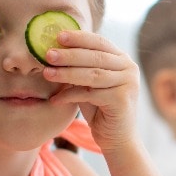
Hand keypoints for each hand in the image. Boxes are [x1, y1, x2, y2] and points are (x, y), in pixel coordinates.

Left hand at [42, 30, 138, 151]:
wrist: (116, 139)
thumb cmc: (99, 109)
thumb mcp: (89, 83)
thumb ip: (80, 67)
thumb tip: (54, 50)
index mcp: (122, 59)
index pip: (99, 42)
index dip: (79, 38)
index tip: (58, 36)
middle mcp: (129, 68)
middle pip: (95, 56)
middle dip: (69, 55)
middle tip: (48, 54)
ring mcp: (128, 83)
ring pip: (92, 74)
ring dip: (67, 73)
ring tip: (47, 74)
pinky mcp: (121, 100)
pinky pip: (90, 94)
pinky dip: (70, 96)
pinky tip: (55, 99)